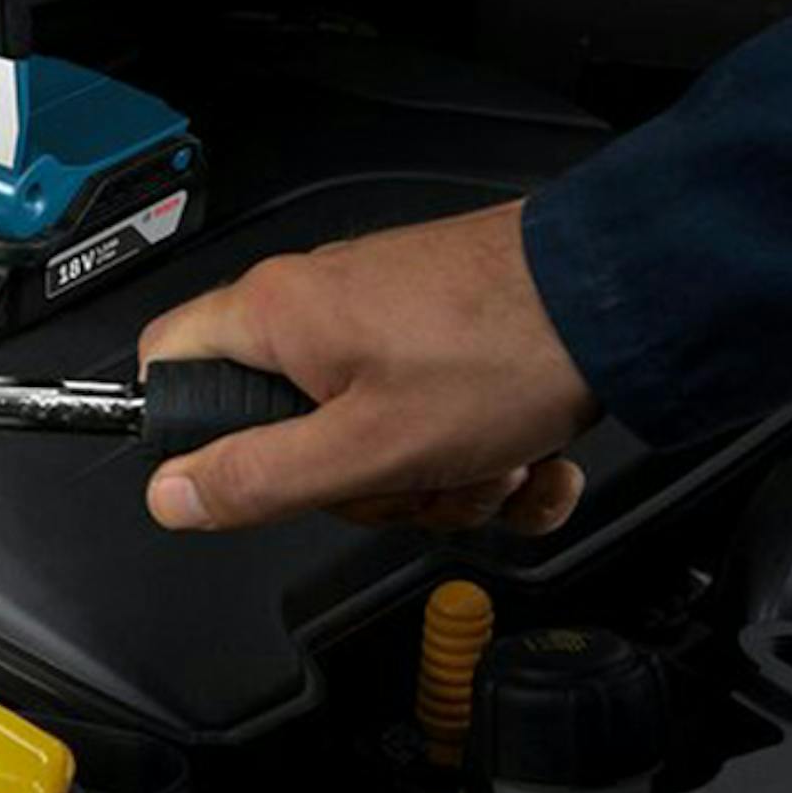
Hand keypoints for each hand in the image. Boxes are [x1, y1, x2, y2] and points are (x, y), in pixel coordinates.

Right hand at [139, 201, 599, 533]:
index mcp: (276, 315)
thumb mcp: (364, 449)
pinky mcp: (439, 332)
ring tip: (490, 464)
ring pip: (368, 437)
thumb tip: (170, 496)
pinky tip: (529, 462)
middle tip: (407, 479)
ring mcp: (382, 316)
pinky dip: (483, 456)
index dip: (187, 431)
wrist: (623, 296)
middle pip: (284, 427)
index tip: (241, 475)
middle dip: (359, 484)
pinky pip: (432, 421)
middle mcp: (319, 303)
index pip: (168, 363)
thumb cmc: (504, 349)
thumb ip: (257, 478)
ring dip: (438, 478)